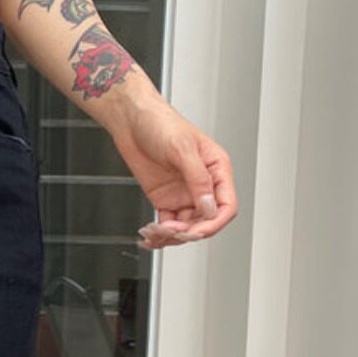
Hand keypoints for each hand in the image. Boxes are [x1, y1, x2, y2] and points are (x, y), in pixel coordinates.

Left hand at [109, 93, 238, 248]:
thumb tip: (209, 207)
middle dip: (188, 232)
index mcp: (216, 169)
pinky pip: (168, 225)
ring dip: (171, 236)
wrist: (131, 120)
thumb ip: (198, 180)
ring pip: (186, 227)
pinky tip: (150, 236)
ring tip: (154, 233)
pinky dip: (159, 234)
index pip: (226, 206)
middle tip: (169, 231)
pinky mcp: (165, 199)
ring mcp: (183, 194)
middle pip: (206, 221)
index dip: (214, 223)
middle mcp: (202, 184)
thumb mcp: (182, 149)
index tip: (195, 232)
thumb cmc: (160, 123)